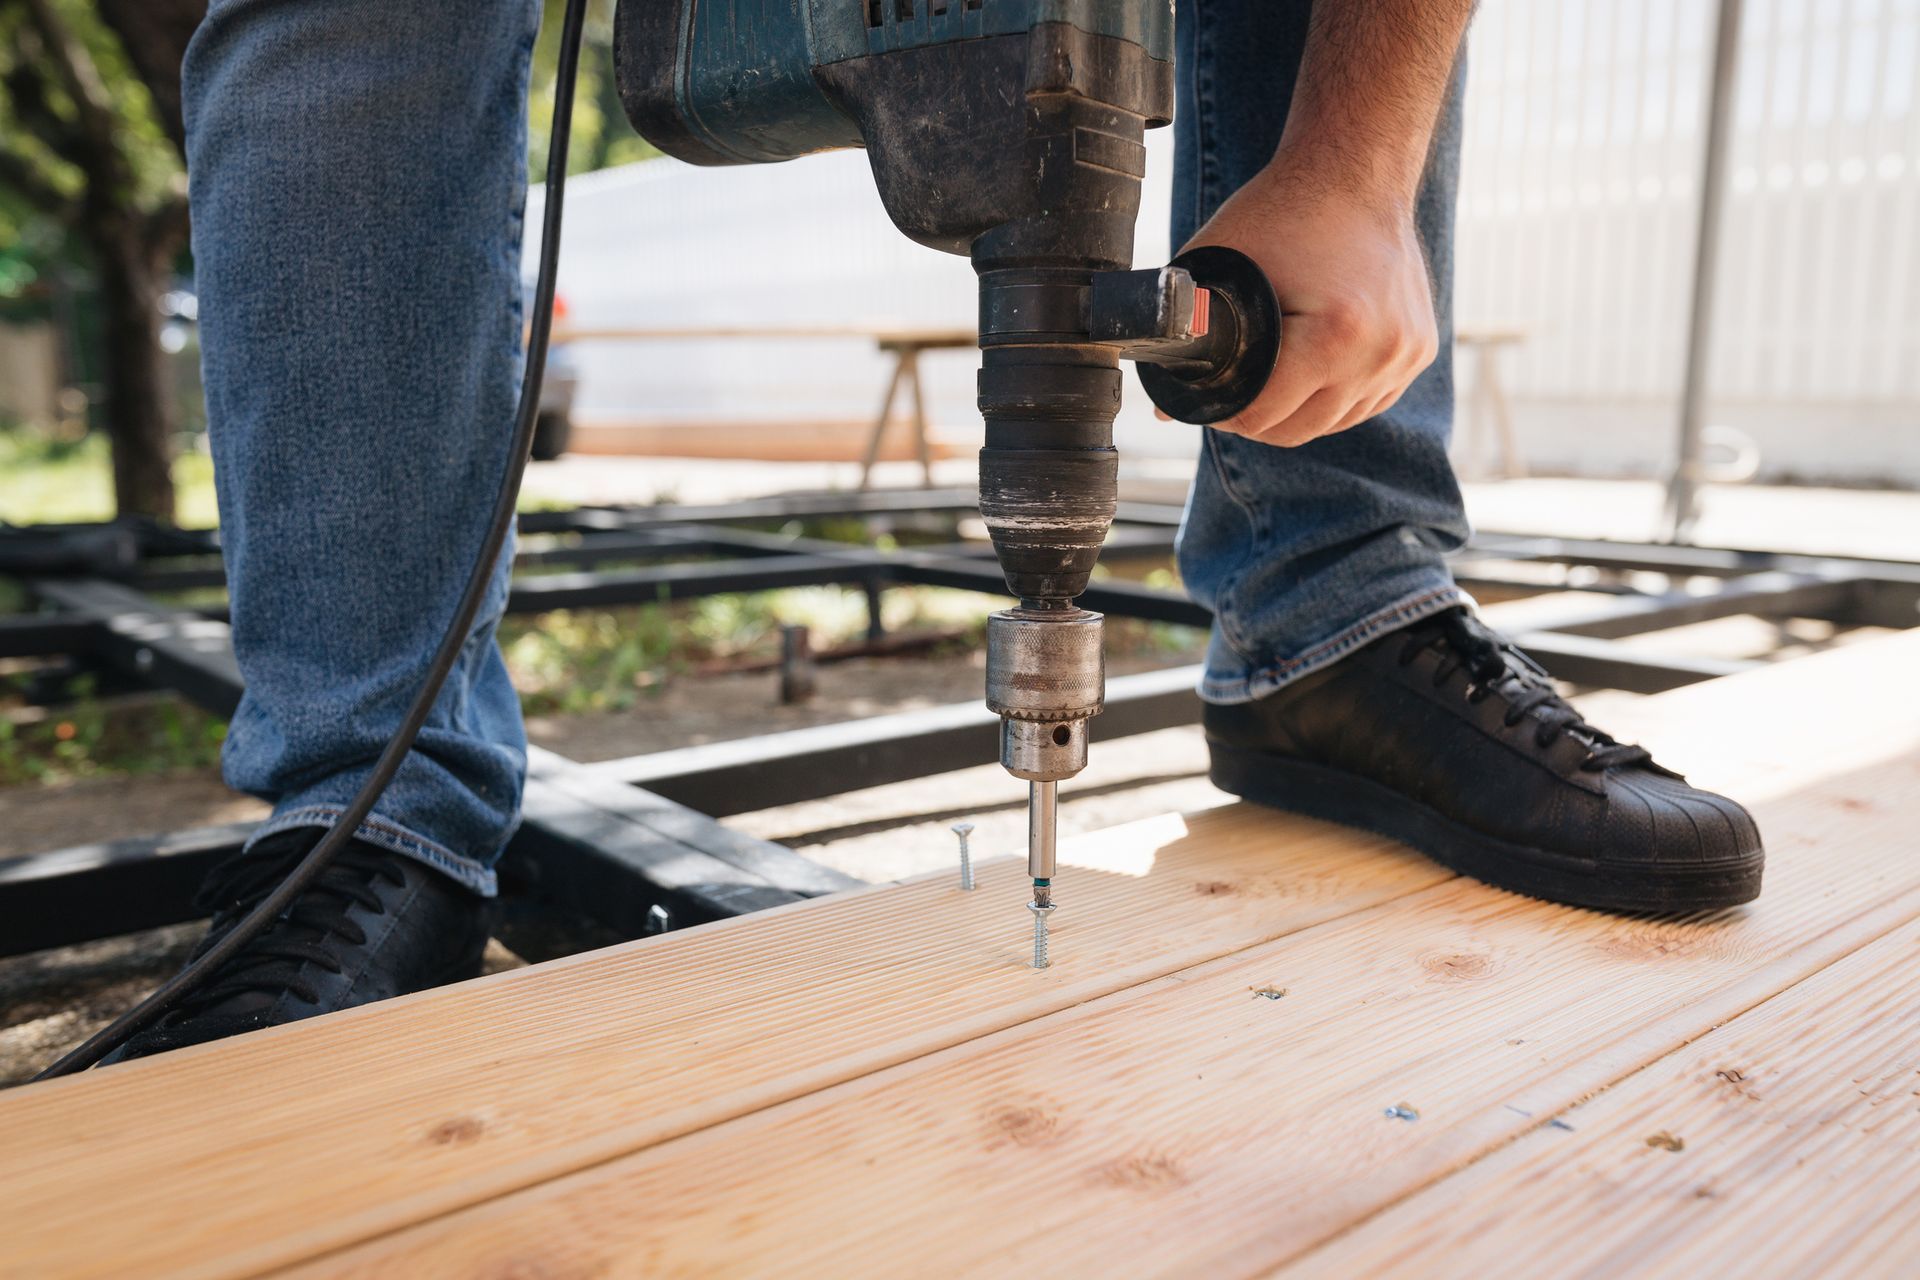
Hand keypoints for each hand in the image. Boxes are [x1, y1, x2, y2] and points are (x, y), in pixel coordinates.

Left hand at [1175, 150, 1438, 446]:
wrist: (1354, 170)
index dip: (1223, 412)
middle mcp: (1380, 352)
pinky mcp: (1420, 350)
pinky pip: (1367, 401)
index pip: (1263, 415)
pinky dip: (1334, 398)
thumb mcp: (1218, 268)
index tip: (1206, 397)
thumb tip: (1164, 408)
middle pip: (1299, 429)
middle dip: (1256, 419)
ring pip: (1334, 422)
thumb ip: (1186, 336)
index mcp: (1335, 336)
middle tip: (1230, 393)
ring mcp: (1407, 354)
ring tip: (1268, 382)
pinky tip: (1309, 376)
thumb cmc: (1281, 213)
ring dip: (1297, 413)